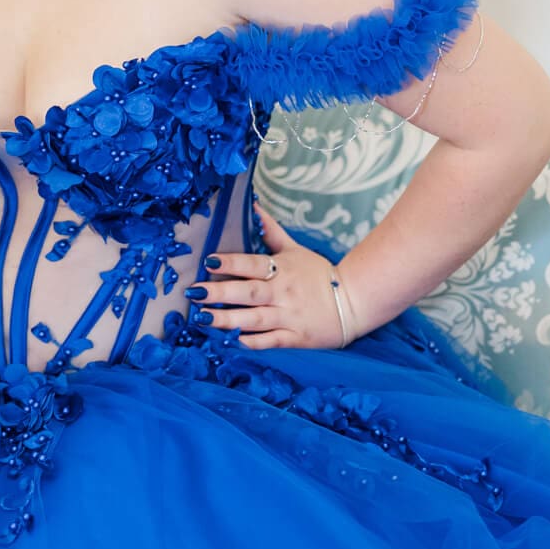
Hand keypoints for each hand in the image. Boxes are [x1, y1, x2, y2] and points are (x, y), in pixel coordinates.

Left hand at [185, 207, 351, 350]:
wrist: (354, 301)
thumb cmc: (319, 274)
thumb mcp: (295, 249)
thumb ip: (272, 231)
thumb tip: (253, 206)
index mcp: (282, 269)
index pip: (252, 264)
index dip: (231, 263)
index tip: (208, 261)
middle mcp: (283, 292)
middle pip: (248, 292)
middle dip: (220, 293)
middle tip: (195, 293)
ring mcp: (289, 316)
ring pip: (254, 319)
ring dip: (227, 320)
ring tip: (202, 319)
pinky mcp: (296, 338)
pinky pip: (271, 341)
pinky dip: (253, 342)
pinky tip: (233, 341)